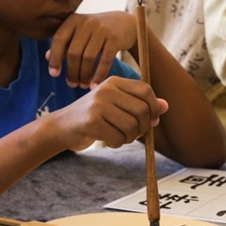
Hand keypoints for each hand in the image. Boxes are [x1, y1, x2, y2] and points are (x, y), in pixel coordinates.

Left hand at [46, 11, 136, 87]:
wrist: (125, 23)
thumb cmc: (96, 31)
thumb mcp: (79, 32)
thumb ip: (64, 42)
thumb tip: (46, 57)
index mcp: (73, 20)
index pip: (59, 39)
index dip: (55, 58)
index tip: (54, 74)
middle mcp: (86, 22)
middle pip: (74, 52)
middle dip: (71, 71)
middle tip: (71, 84)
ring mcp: (102, 29)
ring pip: (88, 57)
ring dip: (84, 75)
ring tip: (82, 85)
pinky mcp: (115, 39)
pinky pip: (105, 60)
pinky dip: (99, 75)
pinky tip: (95, 85)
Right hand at [49, 76, 167, 150]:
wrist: (60, 127)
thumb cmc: (93, 117)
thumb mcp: (116, 105)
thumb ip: (139, 103)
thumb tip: (165, 106)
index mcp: (113, 81)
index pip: (145, 90)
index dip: (153, 107)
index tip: (152, 121)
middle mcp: (106, 89)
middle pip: (142, 110)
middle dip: (143, 127)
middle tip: (134, 134)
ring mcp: (98, 104)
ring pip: (131, 126)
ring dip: (129, 138)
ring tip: (119, 136)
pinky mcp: (91, 121)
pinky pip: (118, 138)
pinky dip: (117, 143)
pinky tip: (107, 140)